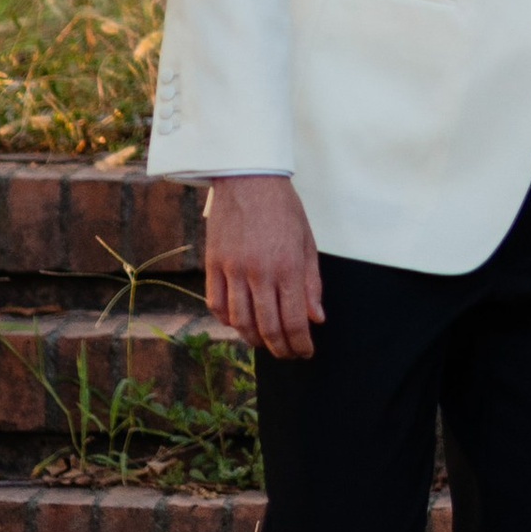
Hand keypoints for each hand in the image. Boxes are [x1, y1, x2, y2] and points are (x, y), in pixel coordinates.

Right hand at [204, 174, 325, 359]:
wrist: (248, 178)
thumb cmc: (283, 208)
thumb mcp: (307, 241)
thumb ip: (311, 282)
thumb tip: (317, 318)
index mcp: (288, 266)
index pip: (295, 320)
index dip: (301, 344)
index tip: (305, 352)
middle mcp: (260, 272)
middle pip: (268, 327)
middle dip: (280, 348)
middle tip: (287, 354)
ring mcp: (233, 269)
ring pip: (240, 321)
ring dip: (254, 339)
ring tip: (265, 342)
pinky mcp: (213, 264)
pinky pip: (216, 304)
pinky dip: (227, 320)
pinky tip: (239, 323)